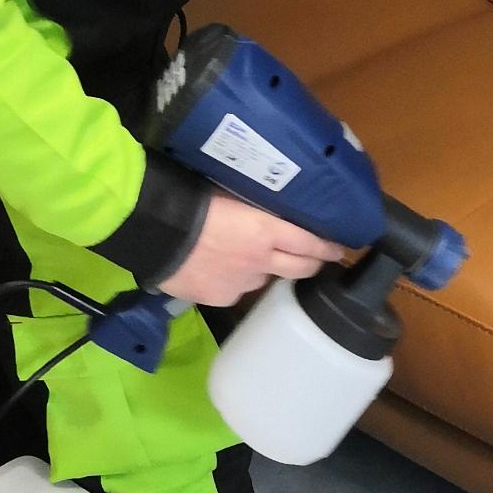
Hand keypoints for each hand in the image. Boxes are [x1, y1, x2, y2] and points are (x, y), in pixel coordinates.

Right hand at [165, 191, 341, 306]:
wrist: (155, 231)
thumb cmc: (191, 200)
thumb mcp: (233, 194)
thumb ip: (256, 208)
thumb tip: (270, 209)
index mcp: (267, 231)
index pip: (311, 244)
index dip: (328, 247)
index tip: (337, 248)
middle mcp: (260, 261)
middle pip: (300, 268)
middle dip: (311, 263)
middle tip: (314, 257)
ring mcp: (240, 284)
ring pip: (263, 278)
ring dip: (263, 269)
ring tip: (247, 255)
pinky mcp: (219, 298)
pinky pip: (234, 290)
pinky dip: (233, 280)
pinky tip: (218, 268)